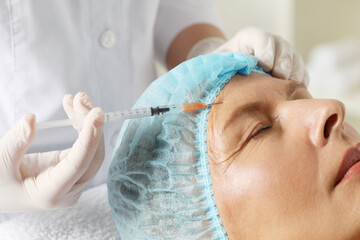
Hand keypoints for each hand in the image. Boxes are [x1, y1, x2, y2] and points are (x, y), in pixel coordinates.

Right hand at [0, 92, 104, 211]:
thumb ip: (16, 142)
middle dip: (91, 125)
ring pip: (91, 150)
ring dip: (87, 122)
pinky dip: (81, 126)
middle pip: (91, 157)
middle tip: (82, 98)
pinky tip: (75, 108)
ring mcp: (72, 181)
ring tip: (78, 98)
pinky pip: (83, 146)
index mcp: (50, 194)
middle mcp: (67, 191)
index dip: (89, 138)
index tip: (97, 114)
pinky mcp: (71, 169)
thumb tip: (31, 118)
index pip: (78, 164)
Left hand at [215, 27, 308, 85]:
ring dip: (292, 78)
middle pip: (285, 51)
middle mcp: (272, 43)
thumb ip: (215, 68)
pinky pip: (303, 76)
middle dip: (282, 67)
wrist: (233, 71)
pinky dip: (299, 87)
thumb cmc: (223, 69)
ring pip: (297, 63)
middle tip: (276, 81)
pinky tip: (289, 97)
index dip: (266, 52)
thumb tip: (209, 82)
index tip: (264, 66)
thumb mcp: (215, 65)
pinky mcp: (294, 69)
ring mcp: (286, 55)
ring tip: (282, 93)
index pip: (264, 39)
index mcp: (250, 38)